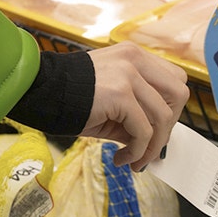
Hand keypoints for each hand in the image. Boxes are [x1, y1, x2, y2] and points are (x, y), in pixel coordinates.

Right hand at [81, 42, 189, 171]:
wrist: (38, 94)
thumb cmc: (69, 99)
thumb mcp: (110, 101)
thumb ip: (135, 112)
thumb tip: (153, 142)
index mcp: (134, 56)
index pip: (173, 79)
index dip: (170, 108)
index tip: (156, 131)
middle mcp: (135, 60)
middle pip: (178, 94)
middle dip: (169, 126)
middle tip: (150, 146)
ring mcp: (129, 74)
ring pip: (164, 116)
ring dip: (152, 146)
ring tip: (135, 160)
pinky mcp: (120, 94)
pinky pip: (143, 131)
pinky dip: (137, 152)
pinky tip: (122, 159)